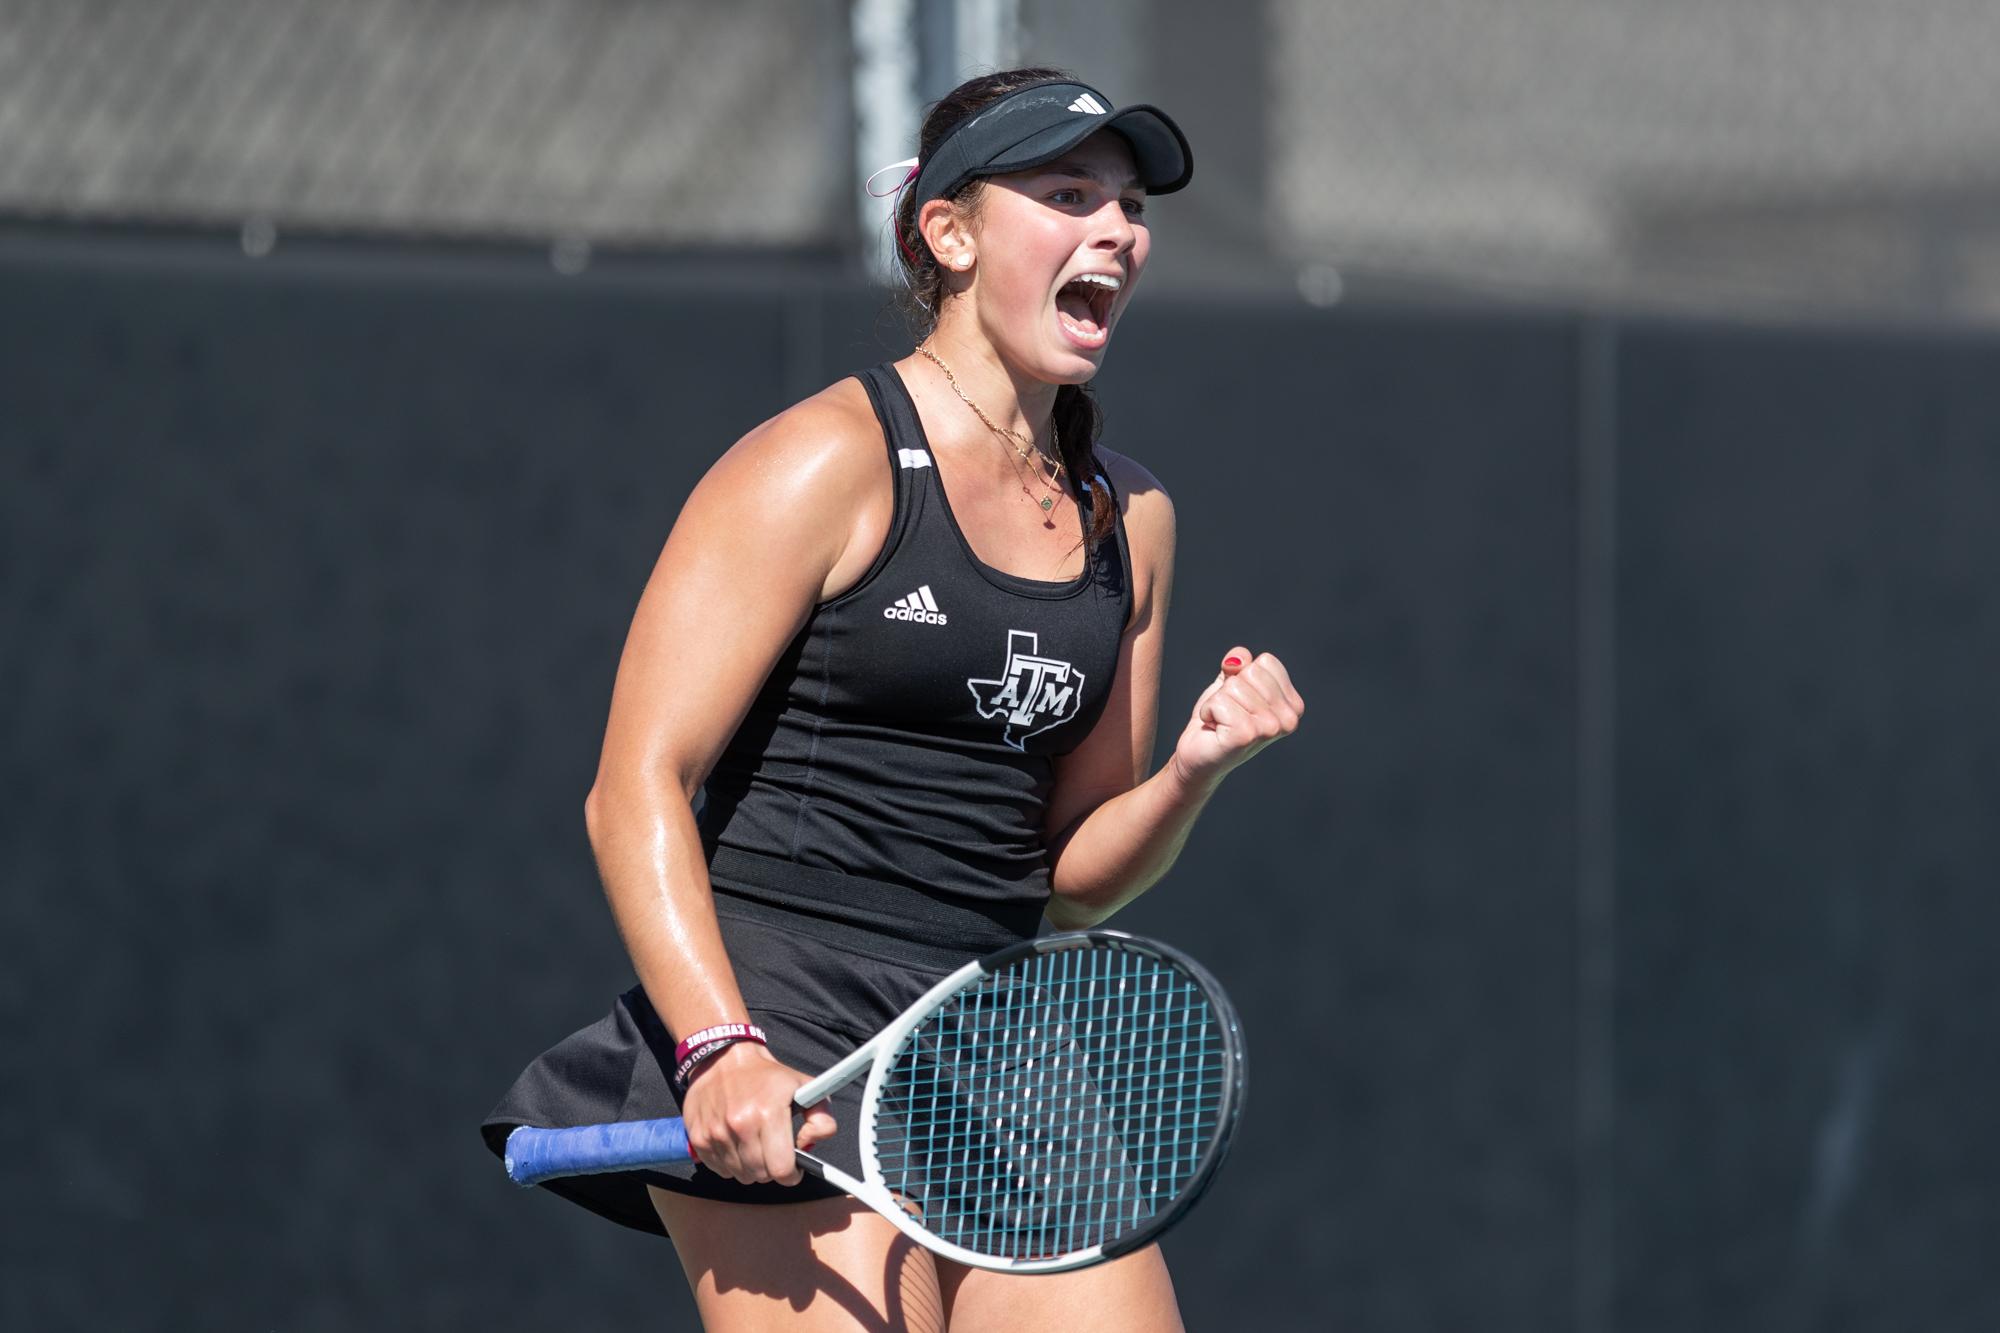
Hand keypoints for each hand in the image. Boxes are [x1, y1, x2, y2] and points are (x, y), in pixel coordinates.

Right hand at [679, 1040, 836, 1185]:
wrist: (723, 1058)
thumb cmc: (767, 1076)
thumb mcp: (805, 1086)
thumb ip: (823, 1118)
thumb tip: (809, 1145)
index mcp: (768, 1113)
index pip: (781, 1169)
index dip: (792, 1174)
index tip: (793, 1168)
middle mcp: (740, 1124)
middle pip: (762, 1176)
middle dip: (773, 1169)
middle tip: (774, 1152)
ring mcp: (716, 1132)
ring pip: (741, 1176)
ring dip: (751, 1168)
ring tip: (755, 1144)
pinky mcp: (698, 1137)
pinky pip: (720, 1170)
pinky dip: (730, 1164)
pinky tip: (736, 1144)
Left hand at [1171, 648, 1303, 789]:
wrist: (1199, 754)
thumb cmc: (1219, 718)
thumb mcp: (1232, 682)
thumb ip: (1240, 662)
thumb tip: (1237, 660)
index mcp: (1293, 704)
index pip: (1267, 661)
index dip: (1244, 676)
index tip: (1240, 701)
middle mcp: (1288, 718)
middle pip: (1250, 672)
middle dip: (1230, 689)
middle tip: (1229, 714)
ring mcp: (1270, 728)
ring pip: (1233, 686)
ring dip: (1217, 702)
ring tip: (1222, 723)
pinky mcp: (1246, 735)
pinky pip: (1219, 701)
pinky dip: (1208, 711)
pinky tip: (1215, 729)